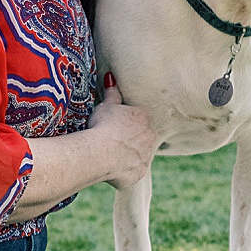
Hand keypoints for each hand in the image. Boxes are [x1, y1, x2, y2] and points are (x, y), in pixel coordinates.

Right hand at [86, 73, 155, 189]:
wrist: (100, 153)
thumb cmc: (102, 126)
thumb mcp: (106, 106)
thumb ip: (112, 92)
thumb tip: (110, 76)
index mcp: (143, 118)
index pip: (139, 120)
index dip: (126, 124)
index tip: (115, 127)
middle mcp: (150, 137)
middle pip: (142, 138)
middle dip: (131, 140)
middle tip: (113, 142)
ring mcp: (146, 157)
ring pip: (139, 156)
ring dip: (128, 156)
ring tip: (110, 156)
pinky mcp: (139, 174)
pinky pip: (132, 173)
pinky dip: (123, 172)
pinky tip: (110, 169)